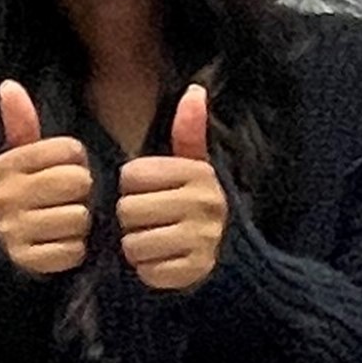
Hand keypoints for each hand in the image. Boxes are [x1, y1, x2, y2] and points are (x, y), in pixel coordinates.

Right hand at [0, 82, 97, 281]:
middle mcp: (5, 194)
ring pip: (78, 218)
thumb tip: (8, 84)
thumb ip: (20, 123)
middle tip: (68, 202)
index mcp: (7, 164)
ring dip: (80, 225)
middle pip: (77, 182)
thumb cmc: (27, 196)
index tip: (64, 174)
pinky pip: (73, 251)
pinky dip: (75, 252)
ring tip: (64, 225)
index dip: (77, 163)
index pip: (71, 150)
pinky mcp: (26, 260)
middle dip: (82, 194)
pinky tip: (61, 247)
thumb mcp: (21, 160)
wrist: (5, 254)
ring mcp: (13, 229)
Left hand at [113, 83, 229, 296]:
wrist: (233, 257)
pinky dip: (149, 271)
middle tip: (150, 221)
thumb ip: (189, 131)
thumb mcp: (196, 167)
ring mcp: (200, 240)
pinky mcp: (194, 273)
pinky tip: (163, 262)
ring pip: (133, 244)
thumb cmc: (198, 205)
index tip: (150, 193)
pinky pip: (147, 272)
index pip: (130, 175)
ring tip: (154, 242)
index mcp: (197, 174)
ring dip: (136, 248)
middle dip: (131, 219)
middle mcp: (203, 204)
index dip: (132, 187)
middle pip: (128, 210)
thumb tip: (195, 90)